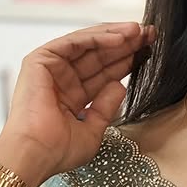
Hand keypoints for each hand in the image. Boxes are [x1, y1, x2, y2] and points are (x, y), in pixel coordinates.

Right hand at [0, 21, 155, 185]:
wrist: (37, 153)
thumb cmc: (59, 151)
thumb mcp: (94, 130)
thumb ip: (106, 107)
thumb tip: (121, 85)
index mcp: (72, 97)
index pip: (103, 74)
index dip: (125, 62)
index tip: (148, 53)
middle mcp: (61, 80)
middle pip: (98, 56)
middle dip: (125, 45)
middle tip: (150, 35)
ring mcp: (50, 68)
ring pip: (88, 45)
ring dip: (115, 36)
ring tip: (140, 32)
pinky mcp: (41, 60)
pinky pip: (75, 42)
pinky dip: (99, 38)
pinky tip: (122, 38)